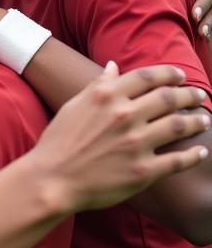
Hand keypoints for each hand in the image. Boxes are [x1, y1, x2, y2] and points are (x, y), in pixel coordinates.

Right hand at [29, 62, 209, 212]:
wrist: (51, 181)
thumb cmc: (57, 143)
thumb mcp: (72, 107)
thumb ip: (96, 86)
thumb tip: (113, 66)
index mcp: (106, 97)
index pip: (147, 76)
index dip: (168, 74)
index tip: (179, 76)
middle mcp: (124, 116)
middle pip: (169, 98)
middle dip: (189, 94)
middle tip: (199, 95)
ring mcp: (136, 144)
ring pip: (180, 125)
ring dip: (197, 121)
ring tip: (204, 119)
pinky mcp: (143, 171)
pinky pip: (178, 160)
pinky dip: (195, 155)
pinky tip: (201, 152)